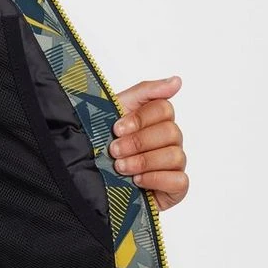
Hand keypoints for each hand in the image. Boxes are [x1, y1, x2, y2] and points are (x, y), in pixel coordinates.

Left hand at [109, 75, 187, 210]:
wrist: (87, 173)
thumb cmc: (102, 140)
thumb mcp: (116, 109)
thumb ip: (145, 91)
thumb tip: (177, 81)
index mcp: (156, 119)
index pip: (164, 109)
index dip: (140, 119)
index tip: (116, 128)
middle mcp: (169, 140)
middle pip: (171, 132)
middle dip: (138, 142)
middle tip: (114, 150)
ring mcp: (173, 163)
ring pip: (175, 155)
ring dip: (144, 161)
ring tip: (120, 167)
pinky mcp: (175, 187)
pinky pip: (180, 180)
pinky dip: (156, 179)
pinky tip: (137, 181)